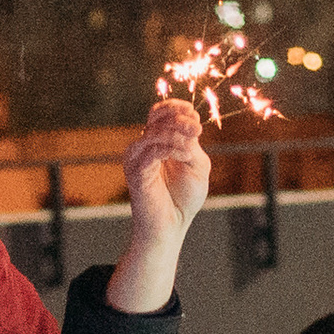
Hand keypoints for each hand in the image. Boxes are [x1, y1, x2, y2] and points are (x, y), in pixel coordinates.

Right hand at [105, 98, 210, 312]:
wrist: (172, 225)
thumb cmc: (184, 198)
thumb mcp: (197, 165)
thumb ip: (192, 144)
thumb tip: (189, 127)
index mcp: (158, 141)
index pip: (161, 112)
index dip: (178, 108)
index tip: (196, 119)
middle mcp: (144, 146)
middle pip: (156, 117)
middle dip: (179, 119)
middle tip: (197, 131)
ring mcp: (137, 158)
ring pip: (153, 132)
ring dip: (176, 135)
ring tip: (191, 148)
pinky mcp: (135, 172)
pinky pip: (151, 151)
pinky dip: (170, 149)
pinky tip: (184, 155)